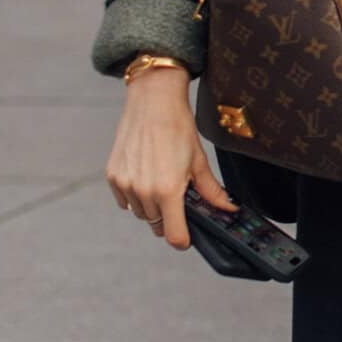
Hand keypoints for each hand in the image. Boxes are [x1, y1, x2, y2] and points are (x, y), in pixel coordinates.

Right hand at [106, 66, 235, 250]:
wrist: (152, 102)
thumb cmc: (178, 128)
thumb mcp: (199, 161)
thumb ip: (211, 191)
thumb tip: (228, 208)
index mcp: (168, 191)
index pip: (173, 236)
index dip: (182, 239)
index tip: (186, 236)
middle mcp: (144, 191)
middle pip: (157, 224)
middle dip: (168, 217)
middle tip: (177, 197)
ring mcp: (126, 184)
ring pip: (140, 212)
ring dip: (151, 206)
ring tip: (160, 181)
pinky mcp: (113, 176)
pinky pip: (125, 200)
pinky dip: (134, 195)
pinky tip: (145, 176)